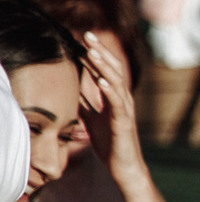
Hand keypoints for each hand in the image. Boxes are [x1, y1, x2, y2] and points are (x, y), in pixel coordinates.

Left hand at [76, 33, 144, 181]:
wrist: (124, 166)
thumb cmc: (110, 143)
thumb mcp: (92, 118)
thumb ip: (85, 101)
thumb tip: (72, 85)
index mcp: (116, 97)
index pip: (107, 70)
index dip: (96, 53)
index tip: (83, 39)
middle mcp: (123, 99)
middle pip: (114, 69)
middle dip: (100, 51)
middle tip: (87, 35)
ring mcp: (125, 110)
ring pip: (117, 82)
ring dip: (104, 66)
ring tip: (92, 52)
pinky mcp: (124, 122)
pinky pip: (118, 103)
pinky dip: (110, 91)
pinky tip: (101, 81)